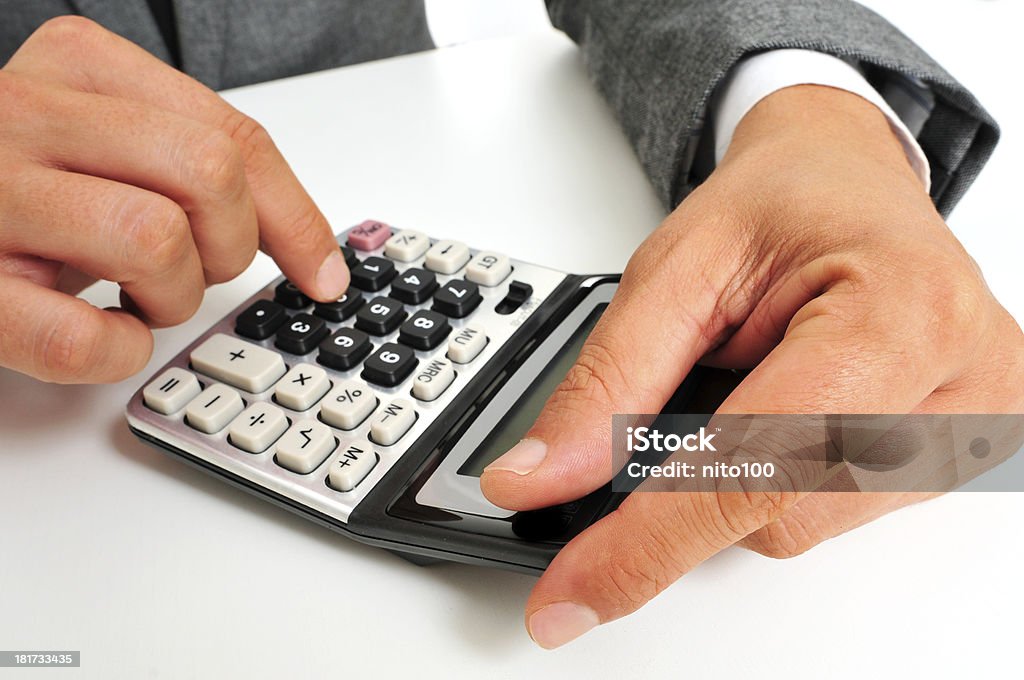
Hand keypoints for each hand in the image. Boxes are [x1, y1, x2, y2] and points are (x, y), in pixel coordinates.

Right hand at [0, 17, 347, 382]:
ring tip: (133, 296)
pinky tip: (100, 333)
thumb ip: (198, 169)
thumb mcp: (111, 152)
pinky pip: (78, 335)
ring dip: (170, 296)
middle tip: (195, 271)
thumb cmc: (24, 186)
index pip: (234, 137)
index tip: (321, 273)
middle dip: (229, 247)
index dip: (295, 218)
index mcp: (82, 68)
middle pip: (210, 174)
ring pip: (154, 239)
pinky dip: (114, 352)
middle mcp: (29, 113)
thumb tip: (312, 251)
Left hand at [480, 85, 1023, 647]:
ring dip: (738, 475)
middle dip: (691, 483)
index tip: (576, 586)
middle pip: (779, 513)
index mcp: (900, 312)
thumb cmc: (784, 201)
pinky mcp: (956, 455)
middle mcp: (960, 382)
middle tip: (678, 399)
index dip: (653, 538)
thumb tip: (542, 477)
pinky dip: (774, 476)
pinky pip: (828, 512)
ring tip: (749, 383)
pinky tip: (779, 411)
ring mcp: (970, 428)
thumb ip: (608, 381)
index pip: (764, 465)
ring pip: (800, 524)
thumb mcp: (675, 267)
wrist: (849, 179)